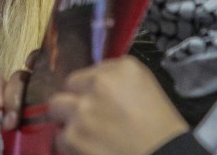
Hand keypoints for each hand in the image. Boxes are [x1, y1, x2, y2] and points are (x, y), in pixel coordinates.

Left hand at [47, 57, 187, 154]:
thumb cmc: (160, 126)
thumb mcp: (144, 86)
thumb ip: (115, 76)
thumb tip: (91, 80)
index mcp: (121, 69)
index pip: (89, 71)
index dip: (89, 87)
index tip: (96, 98)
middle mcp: (98, 84)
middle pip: (68, 85)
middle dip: (73, 99)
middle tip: (86, 114)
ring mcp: (82, 110)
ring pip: (56, 108)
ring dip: (68, 119)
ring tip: (86, 132)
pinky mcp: (73, 137)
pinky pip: (60, 136)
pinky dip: (71, 144)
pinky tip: (89, 147)